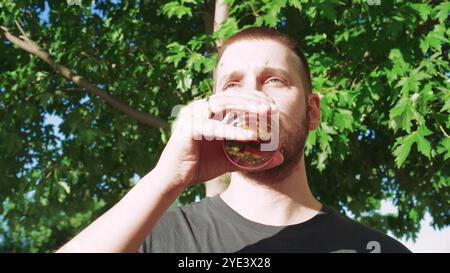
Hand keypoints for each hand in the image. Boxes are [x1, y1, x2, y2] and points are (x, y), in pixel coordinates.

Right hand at [155, 90, 283, 189]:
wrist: (175, 179)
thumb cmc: (201, 166)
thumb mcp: (232, 160)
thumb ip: (254, 157)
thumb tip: (280, 157)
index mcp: (210, 111)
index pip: (234, 97)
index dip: (255, 98)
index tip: (274, 106)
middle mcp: (201, 108)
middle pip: (231, 96)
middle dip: (254, 100)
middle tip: (273, 107)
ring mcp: (193, 115)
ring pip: (223, 105)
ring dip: (246, 107)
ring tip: (265, 113)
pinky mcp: (188, 128)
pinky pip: (215, 127)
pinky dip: (233, 130)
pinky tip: (251, 135)